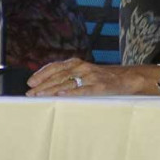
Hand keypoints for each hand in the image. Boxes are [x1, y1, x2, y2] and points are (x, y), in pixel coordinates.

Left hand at [26, 57, 159, 96]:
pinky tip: (60, 96)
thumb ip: (71, 76)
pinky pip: (82, 90)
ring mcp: (91, 76)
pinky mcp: (99, 86)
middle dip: (42, 85)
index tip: (30, 82)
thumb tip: (50, 85)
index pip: (56, 66)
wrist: (129, 78)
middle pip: (58, 75)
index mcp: (78, 63)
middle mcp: (83, 67)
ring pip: (66, 82)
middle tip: (29, 94)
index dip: (42, 73)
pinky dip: (70, 93)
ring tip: (39, 97)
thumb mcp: (86, 73)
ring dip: (51, 90)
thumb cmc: (105, 78)